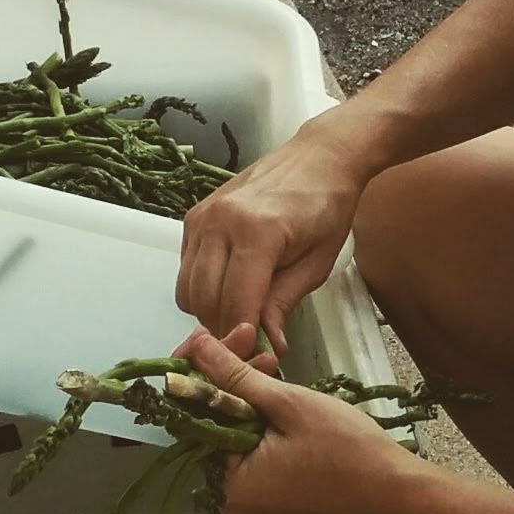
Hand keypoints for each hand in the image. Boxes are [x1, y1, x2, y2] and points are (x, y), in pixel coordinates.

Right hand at [176, 111, 371, 355]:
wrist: (319, 157)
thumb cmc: (327, 207)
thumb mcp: (317, 263)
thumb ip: (284, 303)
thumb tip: (267, 346)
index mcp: (257, 232)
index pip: (236, 302)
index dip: (241, 336)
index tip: (253, 355)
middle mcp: (220, 222)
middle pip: (204, 300)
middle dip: (224, 329)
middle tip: (249, 342)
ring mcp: (202, 217)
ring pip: (187, 289)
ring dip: (210, 311)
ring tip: (242, 314)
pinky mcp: (193, 216)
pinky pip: (186, 269)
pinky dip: (202, 288)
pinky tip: (231, 287)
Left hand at [176, 322, 417, 513]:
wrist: (393, 488)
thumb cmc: (345, 448)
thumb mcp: (288, 405)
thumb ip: (236, 376)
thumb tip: (195, 346)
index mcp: (223, 480)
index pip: (189, 414)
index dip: (198, 369)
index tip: (213, 334)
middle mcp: (226, 493)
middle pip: (209, 419)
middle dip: (227, 375)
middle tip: (251, 339)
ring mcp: (247, 492)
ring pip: (230, 426)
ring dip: (246, 390)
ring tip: (271, 360)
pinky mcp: (267, 486)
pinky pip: (249, 442)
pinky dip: (259, 413)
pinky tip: (274, 386)